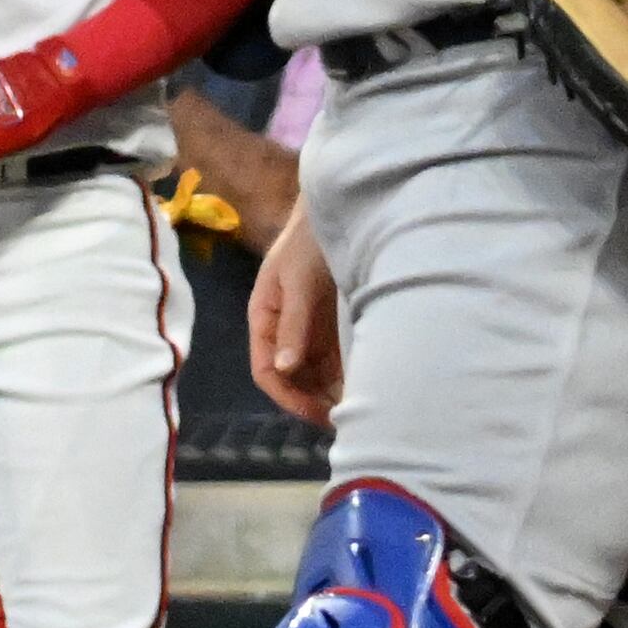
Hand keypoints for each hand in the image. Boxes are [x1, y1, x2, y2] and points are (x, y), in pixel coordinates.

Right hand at [247, 199, 340, 426]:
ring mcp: (306, 326)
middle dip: (312, 400)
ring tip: (359, 407)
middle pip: (289, 377)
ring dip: (329, 392)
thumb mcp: (298, 282)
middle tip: (346, 418)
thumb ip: (293, 325)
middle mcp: (281, 328)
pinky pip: (333, 359)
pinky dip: (344, 375)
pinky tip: (364, 385)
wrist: (338, 209)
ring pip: (312, 372)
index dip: (288, 397)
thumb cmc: (309, 242)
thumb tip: (284, 369)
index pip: (265, 370)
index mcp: (263, 317)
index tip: (319, 415)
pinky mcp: (328, 322)